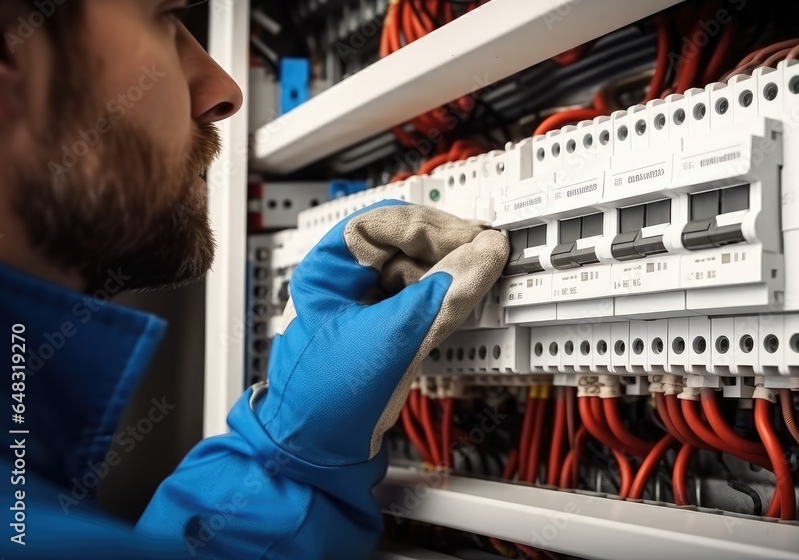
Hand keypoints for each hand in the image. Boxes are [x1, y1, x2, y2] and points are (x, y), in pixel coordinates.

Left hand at [255, 200, 508, 465]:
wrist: (315, 456)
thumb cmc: (324, 401)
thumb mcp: (393, 339)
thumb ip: (442, 296)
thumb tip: (483, 256)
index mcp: (328, 269)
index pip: (387, 222)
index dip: (434, 227)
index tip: (474, 238)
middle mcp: (344, 283)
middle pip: (405, 245)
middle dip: (446, 251)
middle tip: (483, 257)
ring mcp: (364, 308)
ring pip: (416, 273)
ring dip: (447, 277)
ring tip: (475, 282)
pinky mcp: (384, 332)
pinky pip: (420, 302)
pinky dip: (443, 301)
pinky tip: (460, 305)